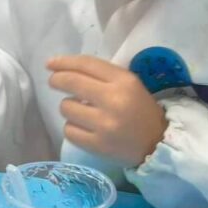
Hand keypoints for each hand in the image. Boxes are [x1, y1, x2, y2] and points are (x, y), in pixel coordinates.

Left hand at [48, 55, 167, 166]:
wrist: (157, 144)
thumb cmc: (139, 109)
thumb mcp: (128, 84)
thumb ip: (100, 74)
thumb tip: (63, 69)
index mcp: (124, 81)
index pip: (86, 64)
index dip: (64, 62)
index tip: (50, 63)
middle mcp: (113, 100)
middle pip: (71, 82)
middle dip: (57, 80)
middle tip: (54, 81)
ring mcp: (105, 124)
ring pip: (67, 107)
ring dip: (68, 107)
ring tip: (81, 110)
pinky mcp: (98, 145)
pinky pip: (69, 130)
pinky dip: (72, 127)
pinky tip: (83, 126)